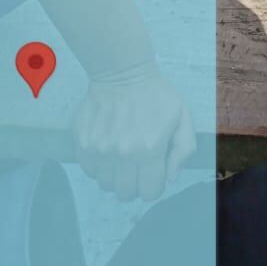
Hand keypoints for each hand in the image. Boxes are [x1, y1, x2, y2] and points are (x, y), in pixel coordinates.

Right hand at [73, 63, 195, 202]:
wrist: (122, 71)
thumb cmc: (156, 94)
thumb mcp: (182, 116)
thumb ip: (184, 150)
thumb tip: (170, 178)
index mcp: (150, 148)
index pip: (150, 193)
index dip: (154, 184)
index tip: (153, 170)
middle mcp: (122, 153)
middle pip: (125, 194)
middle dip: (134, 183)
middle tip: (137, 164)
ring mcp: (100, 150)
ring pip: (105, 185)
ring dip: (115, 175)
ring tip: (121, 153)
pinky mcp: (83, 143)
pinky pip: (89, 171)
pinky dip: (99, 165)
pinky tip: (107, 146)